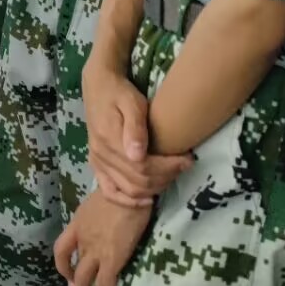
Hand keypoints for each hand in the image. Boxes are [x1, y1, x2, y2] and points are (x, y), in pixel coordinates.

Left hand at [53, 192, 151, 285]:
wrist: (126, 191)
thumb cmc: (115, 192)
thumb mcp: (94, 205)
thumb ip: (90, 220)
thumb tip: (95, 227)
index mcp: (76, 225)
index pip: (61, 249)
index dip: (62, 265)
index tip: (67, 273)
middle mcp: (83, 240)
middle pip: (74, 268)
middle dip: (76, 282)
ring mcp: (96, 250)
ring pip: (85, 279)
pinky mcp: (113, 258)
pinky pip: (106, 282)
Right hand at [84, 59, 191, 205]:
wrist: (99, 85)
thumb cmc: (120, 92)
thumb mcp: (132, 103)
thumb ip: (135, 128)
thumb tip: (138, 156)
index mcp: (109, 140)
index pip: (143, 167)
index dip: (169, 168)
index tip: (188, 159)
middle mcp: (101, 155)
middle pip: (138, 181)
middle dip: (166, 177)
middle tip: (184, 165)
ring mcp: (97, 161)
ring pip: (129, 189)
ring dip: (154, 188)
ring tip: (171, 175)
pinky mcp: (96, 164)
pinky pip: (110, 191)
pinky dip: (128, 200)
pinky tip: (146, 199)